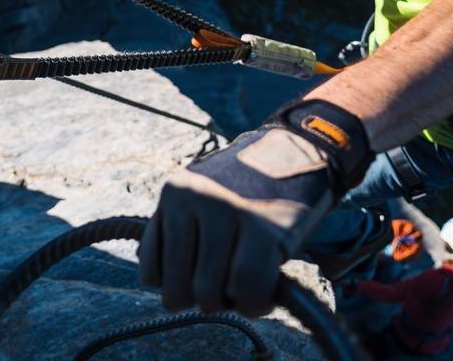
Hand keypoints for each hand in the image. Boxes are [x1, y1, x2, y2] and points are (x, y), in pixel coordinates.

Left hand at [138, 100, 372, 316]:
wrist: (301, 150)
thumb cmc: (249, 187)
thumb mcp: (201, 195)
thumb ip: (176, 230)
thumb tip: (156, 278)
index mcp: (174, 192)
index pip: (150, 272)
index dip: (177, 286)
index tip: (202, 276)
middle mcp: (195, 199)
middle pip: (179, 291)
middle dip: (204, 299)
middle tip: (228, 282)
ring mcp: (229, 212)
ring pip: (210, 294)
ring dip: (232, 301)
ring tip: (248, 280)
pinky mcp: (265, 229)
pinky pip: (247, 290)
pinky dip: (256, 303)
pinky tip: (266, 289)